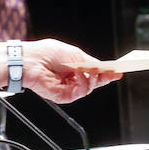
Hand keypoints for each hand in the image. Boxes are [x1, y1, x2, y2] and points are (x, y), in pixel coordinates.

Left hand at [0, 39, 119, 102]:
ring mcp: (69, 88)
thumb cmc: (47, 53)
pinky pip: (81, 92)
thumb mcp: (74, 53)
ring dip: (93, 78)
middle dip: (105, 77)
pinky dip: (83, 83)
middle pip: (94, 82)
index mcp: (75, 67)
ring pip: (90, 88)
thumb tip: (103, 67)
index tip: (117, 70)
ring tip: (90, 71)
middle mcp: (72, 78)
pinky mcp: (64, 96)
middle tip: (113, 73)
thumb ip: (90, 62)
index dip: (106, 72)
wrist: (31, 61)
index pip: (94, 72)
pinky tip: (80, 75)